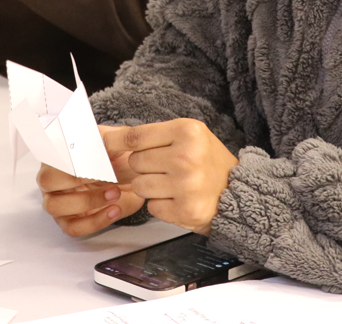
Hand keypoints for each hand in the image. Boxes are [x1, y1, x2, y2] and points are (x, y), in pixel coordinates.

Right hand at [38, 125, 145, 236]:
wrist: (135, 178)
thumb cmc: (119, 159)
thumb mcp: (115, 144)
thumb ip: (105, 140)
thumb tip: (98, 141)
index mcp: (58, 155)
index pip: (51, 155)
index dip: (71, 158)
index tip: (96, 160)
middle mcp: (52, 179)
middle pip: (45, 181)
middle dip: (75, 179)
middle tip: (105, 176)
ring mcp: (58, 202)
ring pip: (55, 206)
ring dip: (87, 201)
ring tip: (115, 193)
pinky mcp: (69, 222)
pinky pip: (73, 228)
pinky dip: (94, 221)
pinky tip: (114, 210)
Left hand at [102, 119, 237, 235]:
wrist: (237, 191)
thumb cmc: (207, 161)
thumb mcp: (187, 136)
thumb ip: (153, 135)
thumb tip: (109, 138)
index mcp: (187, 131)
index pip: (136, 137)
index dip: (115, 142)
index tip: (104, 145)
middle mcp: (186, 157)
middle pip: (135, 162)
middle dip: (142, 166)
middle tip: (162, 167)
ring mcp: (186, 185)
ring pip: (139, 186)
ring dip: (149, 187)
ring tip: (170, 183)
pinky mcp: (185, 210)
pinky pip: (152, 207)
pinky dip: (160, 205)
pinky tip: (177, 198)